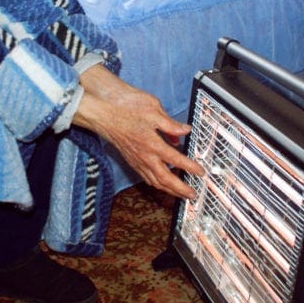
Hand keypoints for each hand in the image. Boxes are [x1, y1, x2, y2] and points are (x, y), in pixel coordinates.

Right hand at [73, 65, 203, 198]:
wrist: (103, 112)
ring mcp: (136, 160)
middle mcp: (144, 156)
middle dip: (180, 189)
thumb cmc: (125, 107)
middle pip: (165, 179)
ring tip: (180, 194)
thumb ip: (170, 124)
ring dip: (168, 190)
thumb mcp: (153, 109)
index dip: (190, 167)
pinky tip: (161, 183)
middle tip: (192, 195)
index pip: (176, 159)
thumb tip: (185, 130)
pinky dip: (156, 183)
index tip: (201, 172)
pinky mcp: (130, 159)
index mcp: (152, 143)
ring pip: (154, 181)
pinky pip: (145, 177)